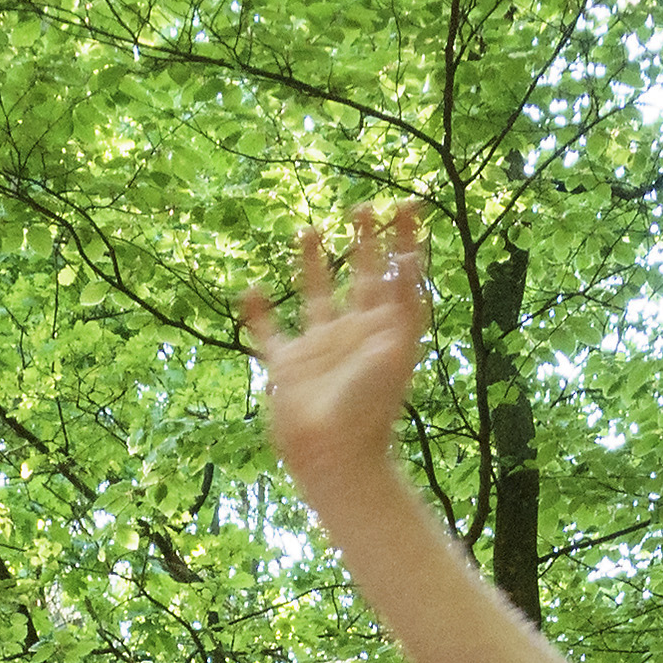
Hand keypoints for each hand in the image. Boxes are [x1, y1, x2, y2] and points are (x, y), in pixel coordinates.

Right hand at [241, 199, 431, 481]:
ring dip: (314, 264)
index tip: (411, 204)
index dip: (405, 240)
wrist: (336, 458)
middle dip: (365, 242)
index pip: (397, 273)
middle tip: (366, 204)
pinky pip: (270, 333)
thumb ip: (402, 305)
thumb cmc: (369, 410)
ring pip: (316, 295)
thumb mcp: (393, 352)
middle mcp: (353, 332)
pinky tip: (251, 289)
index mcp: (383, 329)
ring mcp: (319, 348)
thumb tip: (412, 257)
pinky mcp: (287, 367)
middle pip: (362, 276)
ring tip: (311, 228)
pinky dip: (259, 312)